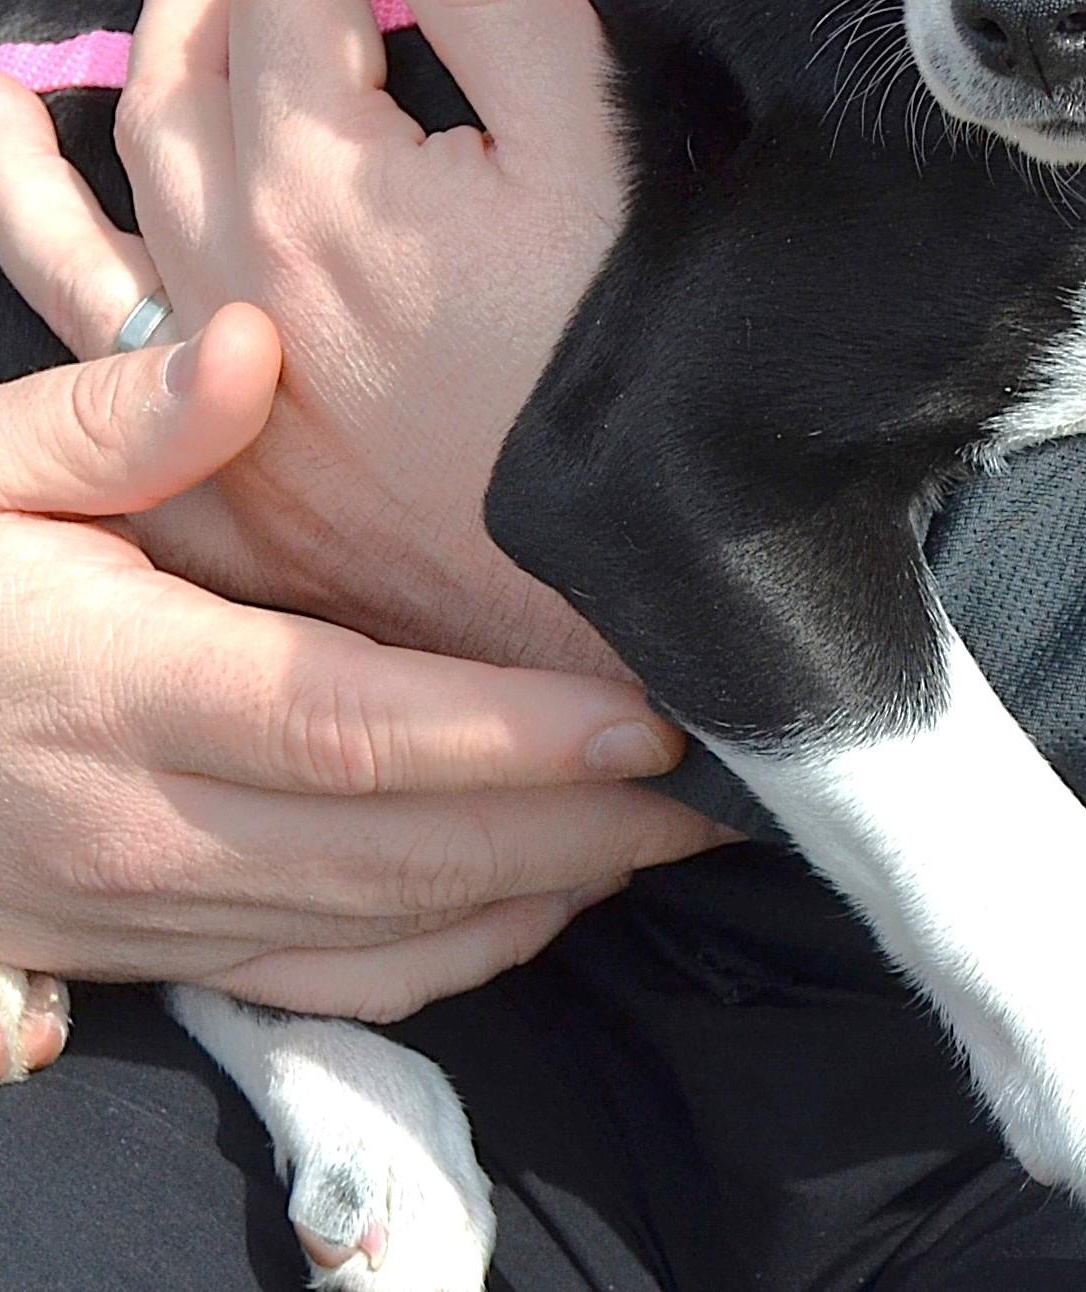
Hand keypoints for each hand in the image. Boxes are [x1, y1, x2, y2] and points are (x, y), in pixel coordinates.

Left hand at [0, 0, 626, 671]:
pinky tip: (38, 199)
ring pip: (112, 180)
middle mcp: (228, 263)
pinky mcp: (214, 458)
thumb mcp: (591, 164)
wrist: (604, 599)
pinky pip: (87, 321)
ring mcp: (207, 365)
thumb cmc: (616, 376)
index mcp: (319, 179)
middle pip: (196, 64)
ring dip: (133, 64)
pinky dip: (44, 233)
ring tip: (140, 2)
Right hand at [0, 304, 717, 1031]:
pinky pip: (325, 980)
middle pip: (397, 845)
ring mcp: (147, 909)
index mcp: (117, 684)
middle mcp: (143, 822)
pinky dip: (454, 953)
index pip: (345, 725)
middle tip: (726, 778)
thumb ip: (111, 419)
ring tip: (675, 832)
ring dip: (542, 885)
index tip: (642, 711)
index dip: (504, 733)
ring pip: (378, 927)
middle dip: (577, 821)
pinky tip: (548, 899)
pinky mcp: (151, 951)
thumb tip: (250, 352)